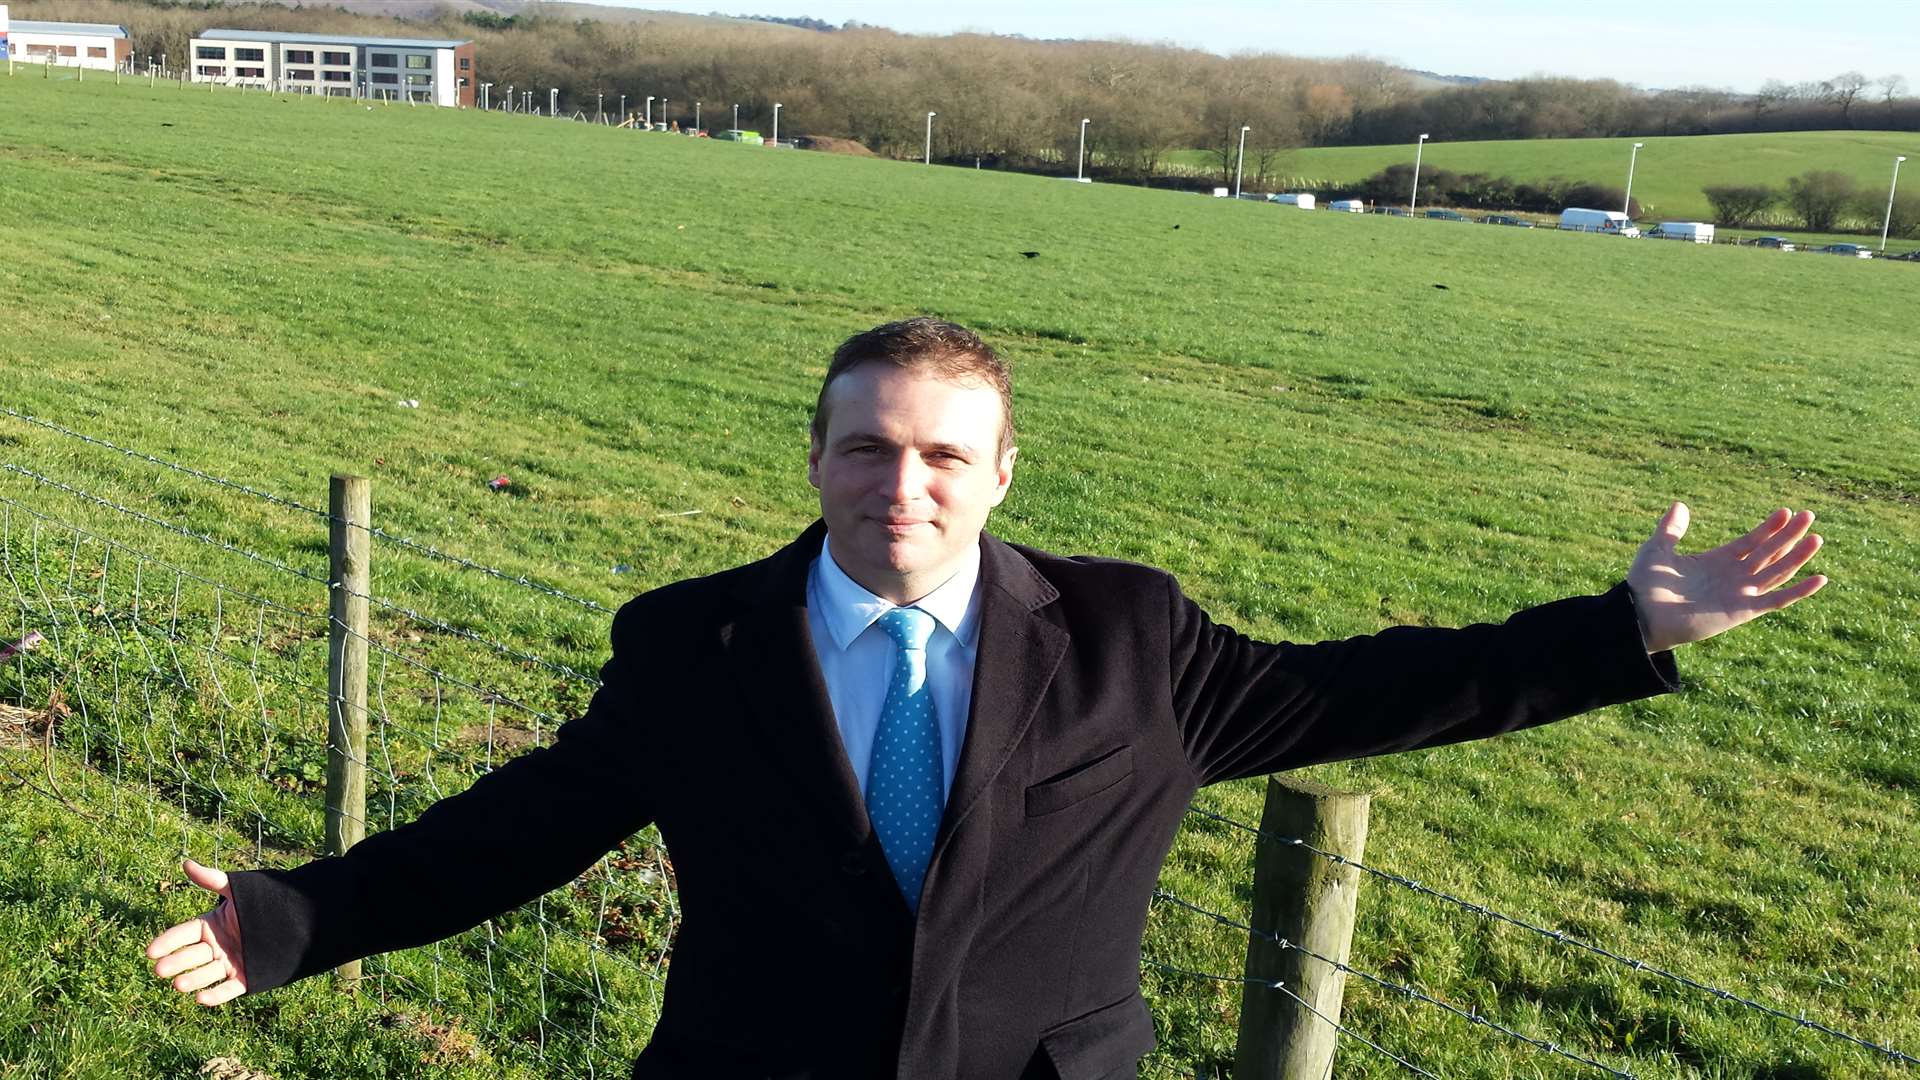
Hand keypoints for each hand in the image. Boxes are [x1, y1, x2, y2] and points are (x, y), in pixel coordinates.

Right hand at [147, 859, 248, 1005]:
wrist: (295, 919)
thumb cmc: (260, 903)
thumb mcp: (236, 891)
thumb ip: (211, 879)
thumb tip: (185, 863)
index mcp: (208, 927)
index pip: (182, 934)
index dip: (167, 943)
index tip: (151, 951)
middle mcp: (214, 947)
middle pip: (191, 956)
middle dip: (175, 963)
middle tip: (160, 969)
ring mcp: (228, 964)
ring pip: (206, 974)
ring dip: (192, 980)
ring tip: (179, 984)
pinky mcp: (244, 979)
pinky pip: (227, 989)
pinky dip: (215, 995)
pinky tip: (202, 999)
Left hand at [1628, 502, 1826, 653]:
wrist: (1640, 616)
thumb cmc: (1645, 586)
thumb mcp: (1657, 550)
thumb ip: (1671, 529)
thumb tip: (1680, 504)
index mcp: (1717, 561)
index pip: (1751, 542)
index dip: (1769, 527)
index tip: (1786, 511)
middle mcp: (1732, 577)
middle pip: (1769, 553)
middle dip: (1789, 535)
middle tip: (1809, 515)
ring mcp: (1739, 594)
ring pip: (1777, 572)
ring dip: (1798, 557)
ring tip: (1816, 538)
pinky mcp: (1742, 611)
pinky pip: (1776, 601)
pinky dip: (1799, 591)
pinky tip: (1820, 577)